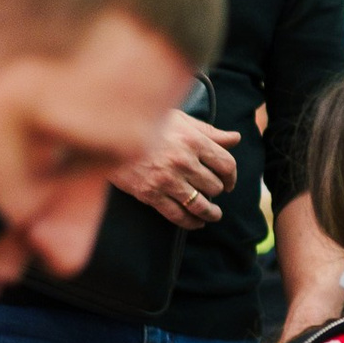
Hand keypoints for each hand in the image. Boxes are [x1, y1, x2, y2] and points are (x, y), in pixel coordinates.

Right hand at [115, 110, 238, 227]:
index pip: (226, 164)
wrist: (108, 131)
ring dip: (211, 213)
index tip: (229, 182)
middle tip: (214, 193)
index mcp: (193, 140)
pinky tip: (196, 222)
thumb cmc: (146, 121)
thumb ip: (208, 132)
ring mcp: (167, 179)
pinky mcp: (151, 194)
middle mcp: (184, 161)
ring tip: (213, 214)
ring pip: (200, 205)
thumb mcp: (179, 120)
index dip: (231, 177)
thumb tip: (235, 139)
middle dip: (217, 191)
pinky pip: (178, 215)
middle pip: (214, 186)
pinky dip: (191, 222)